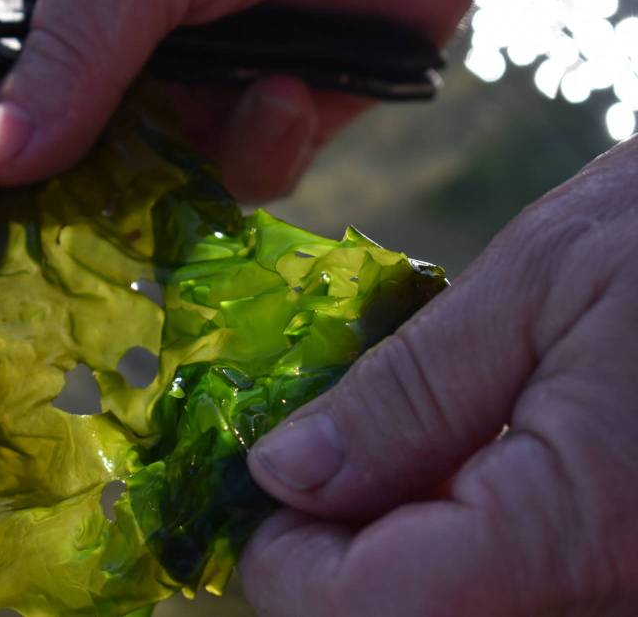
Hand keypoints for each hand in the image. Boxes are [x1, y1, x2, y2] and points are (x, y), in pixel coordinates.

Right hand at [0, 0, 497, 200]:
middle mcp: (114, 48)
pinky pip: (241, 177)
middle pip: (58, 153)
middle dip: (88, 191)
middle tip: (114, 214)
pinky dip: (269, 148)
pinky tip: (295, 91)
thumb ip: (66, 58)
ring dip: (199, 166)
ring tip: (263, 91)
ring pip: (153, 185)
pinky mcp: (266, 115)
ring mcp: (190, 87)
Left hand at [241, 136, 637, 614]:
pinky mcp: (627, 574)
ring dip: (389, 553)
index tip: (266, 472)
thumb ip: (406, 395)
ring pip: (442, 611)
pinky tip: (462, 468)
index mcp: (572, 534)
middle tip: (323, 453)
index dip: (281, 554)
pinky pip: (507, 590)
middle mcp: (609, 602)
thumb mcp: (542, 284)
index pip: (355, 610)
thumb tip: (283, 474)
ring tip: (399, 447)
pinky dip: (451, 541)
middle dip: (333, 554)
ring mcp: (621, 596)